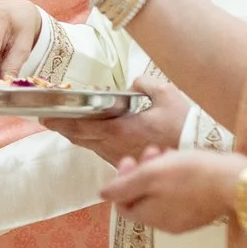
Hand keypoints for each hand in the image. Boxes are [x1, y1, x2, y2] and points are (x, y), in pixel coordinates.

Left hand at [46, 71, 189, 161]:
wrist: (203, 153)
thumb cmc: (186, 125)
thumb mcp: (167, 95)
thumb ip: (146, 84)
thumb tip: (135, 82)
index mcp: (119, 130)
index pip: (80, 126)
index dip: (59, 121)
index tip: (43, 116)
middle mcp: (116, 148)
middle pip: (80, 139)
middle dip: (64, 128)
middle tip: (49, 119)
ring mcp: (123, 158)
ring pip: (92, 147)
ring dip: (79, 136)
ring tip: (68, 125)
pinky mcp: (132, 165)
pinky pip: (106, 154)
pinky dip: (96, 143)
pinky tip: (97, 136)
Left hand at [99, 147, 246, 234]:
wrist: (238, 182)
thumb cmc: (191, 175)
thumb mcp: (151, 175)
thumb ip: (123, 186)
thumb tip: (101, 194)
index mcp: (149, 217)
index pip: (122, 203)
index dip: (121, 180)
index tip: (129, 158)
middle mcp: (166, 224)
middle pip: (141, 198)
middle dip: (141, 173)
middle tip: (150, 151)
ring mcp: (185, 220)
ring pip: (161, 196)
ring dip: (158, 173)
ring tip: (168, 153)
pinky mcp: (202, 212)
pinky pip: (179, 197)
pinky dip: (175, 180)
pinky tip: (183, 162)